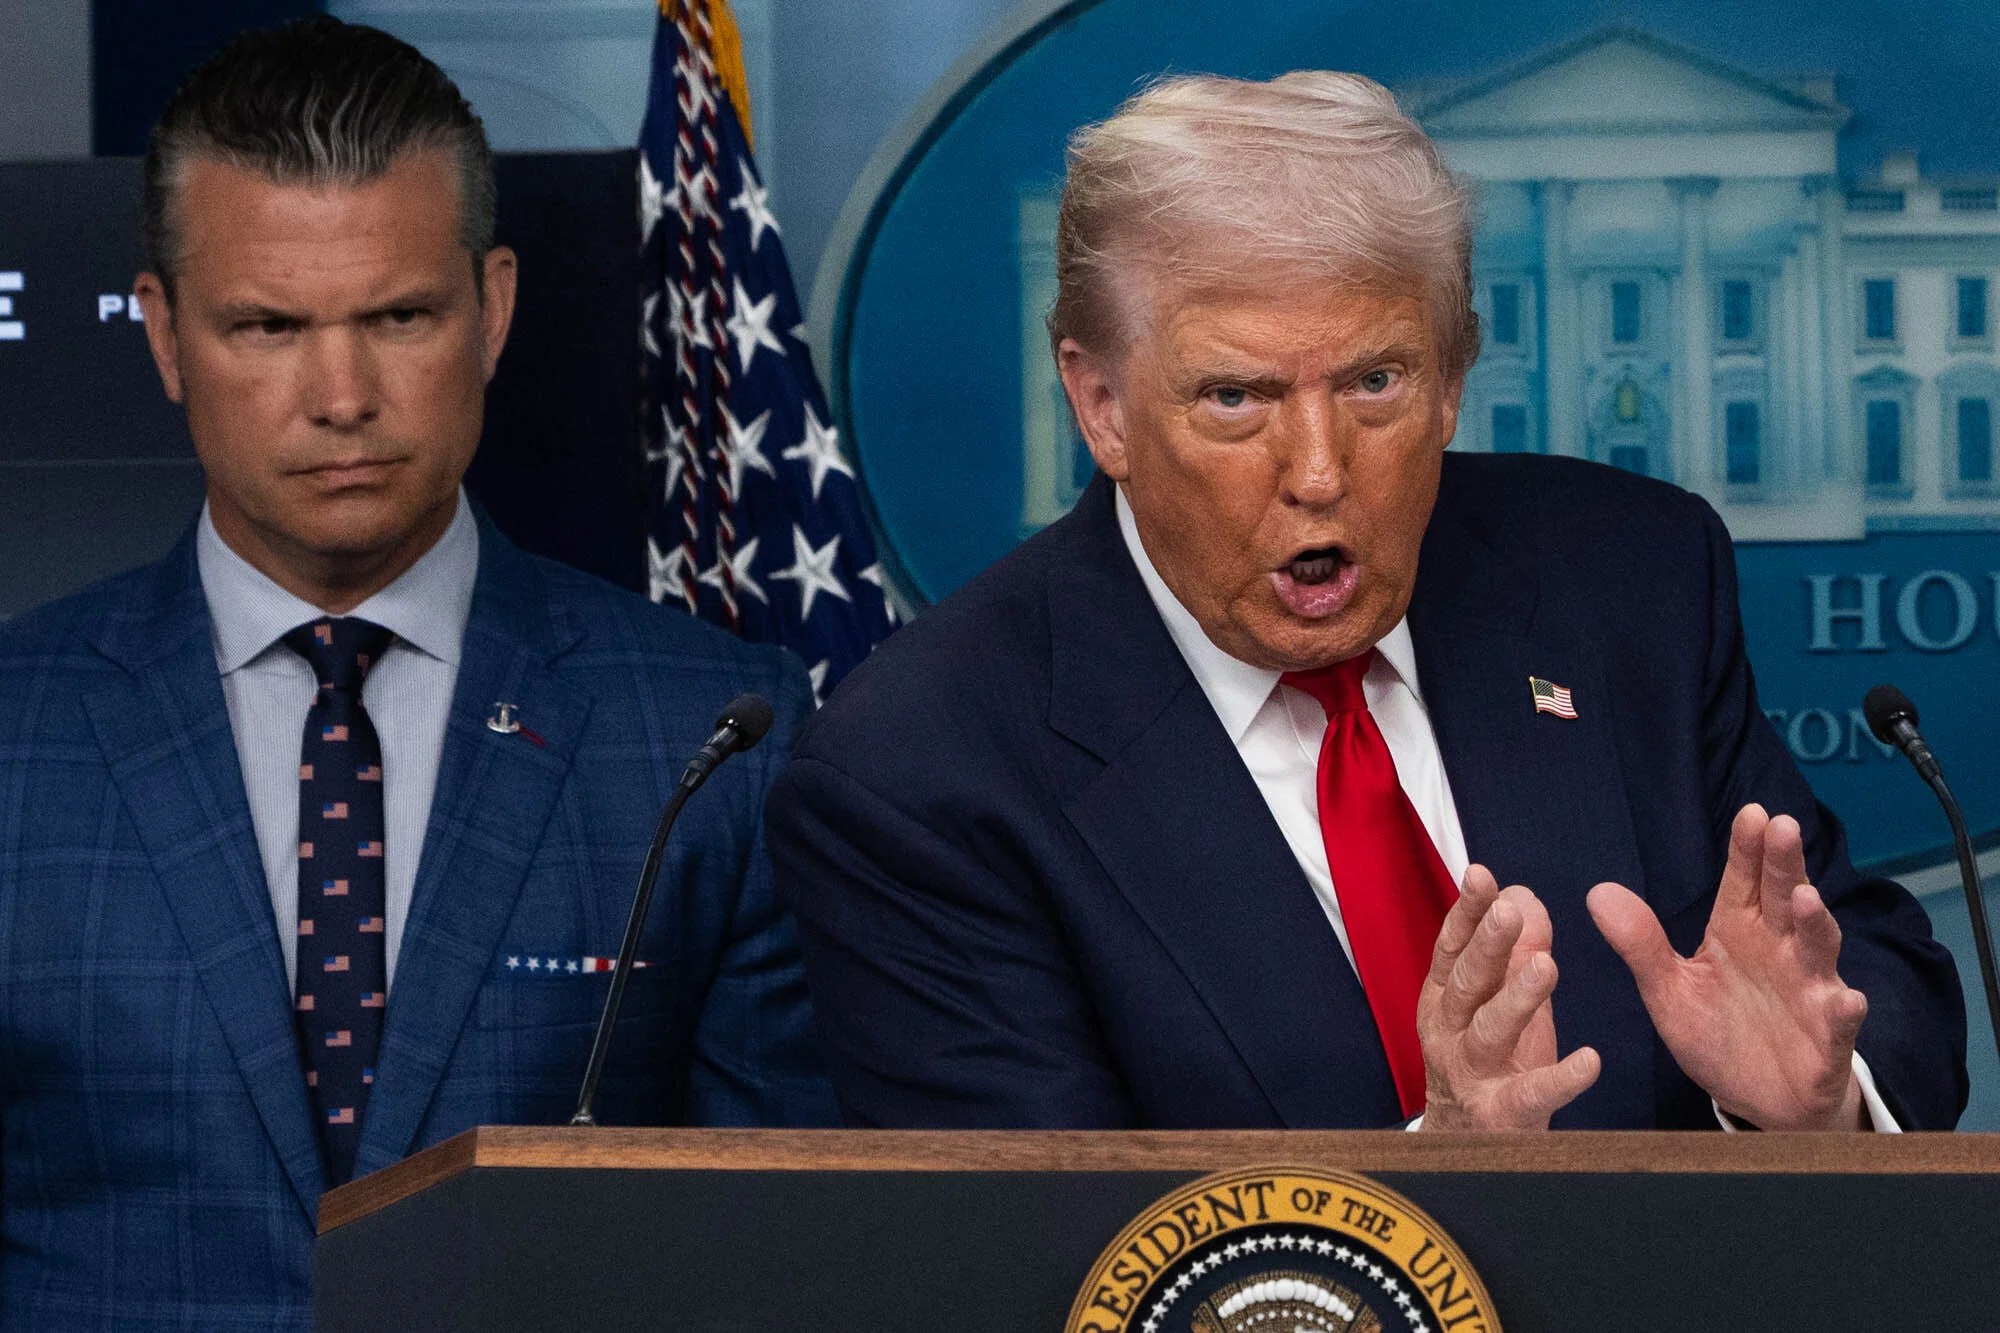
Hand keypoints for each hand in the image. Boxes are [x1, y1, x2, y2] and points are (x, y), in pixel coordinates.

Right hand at [1418, 865, 1600, 1130]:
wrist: (1465, 1146)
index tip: (1481, 876)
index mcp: (1443, 999)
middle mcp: (1448, 1032)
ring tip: (1546, 966)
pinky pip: (1533, 1093)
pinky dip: (1561, 1078)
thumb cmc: (1488, 1060)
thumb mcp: (1496, 1002)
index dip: (1466, 912)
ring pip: (1490, 1031)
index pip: (1451, 947)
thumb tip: (1523, 896)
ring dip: (1517, 998)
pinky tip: (1590, 1060)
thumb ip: (1511, 953)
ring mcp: (1471, 1074)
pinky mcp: (1502, 1114)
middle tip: (1511, 914)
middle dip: (1487, 946)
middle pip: (1467, 984)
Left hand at [1587, 804, 1867, 1130]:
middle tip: (1781, 826)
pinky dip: (1844, 1012)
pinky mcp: (1828, 1041)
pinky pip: (1838, 1024)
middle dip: (1784, 865)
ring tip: (1806, 898)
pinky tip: (1847, 1000)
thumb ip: (1640, 943)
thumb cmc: (1718, 1033)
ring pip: (1817, 950)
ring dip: (1815, 924)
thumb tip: (1598, 892)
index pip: (1744, 883)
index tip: (1751, 813)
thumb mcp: (1669, 989)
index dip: (1747, 850)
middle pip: (1784, 899)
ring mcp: (1810, 992)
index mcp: (1739, 933)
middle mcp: (1781, 951)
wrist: (1758, 1099)